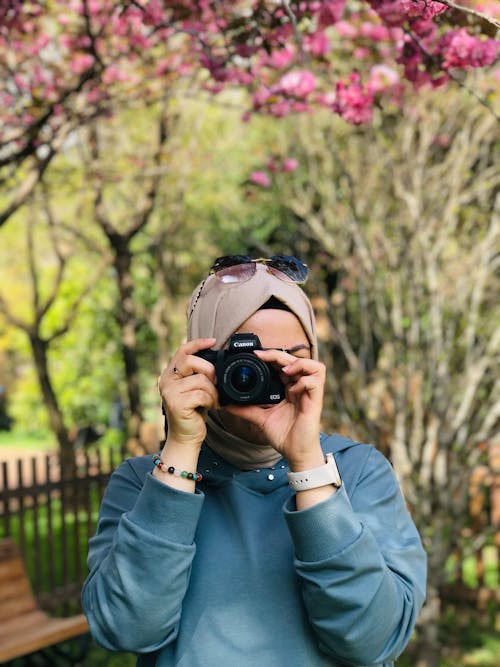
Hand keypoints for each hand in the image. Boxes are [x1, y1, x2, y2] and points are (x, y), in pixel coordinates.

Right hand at [158, 338, 217, 449]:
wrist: (185, 437)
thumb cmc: (193, 412)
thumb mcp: (195, 388)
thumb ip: (198, 374)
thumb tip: (214, 358)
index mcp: (170, 374)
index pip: (182, 350)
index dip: (198, 343)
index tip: (213, 341)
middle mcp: (166, 380)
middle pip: (191, 361)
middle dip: (209, 370)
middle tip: (216, 383)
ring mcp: (169, 392)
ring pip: (200, 380)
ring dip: (213, 391)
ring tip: (213, 400)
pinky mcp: (176, 403)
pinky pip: (201, 394)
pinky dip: (210, 400)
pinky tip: (210, 406)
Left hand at [222, 349, 325, 470]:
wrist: (295, 454)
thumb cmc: (284, 437)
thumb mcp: (260, 419)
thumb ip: (246, 410)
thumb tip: (226, 405)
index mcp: (289, 389)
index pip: (284, 365)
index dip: (272, 356)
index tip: (255, 355)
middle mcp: (301, 388)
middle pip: (295, 360)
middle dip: (278, 354)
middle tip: (261, 356)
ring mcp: (310, 394)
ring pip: (314, 366)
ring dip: (298, 364)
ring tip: (284, 371)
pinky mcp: (316, 401)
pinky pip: (316, 381)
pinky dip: (304, 381)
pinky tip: (293, 390)